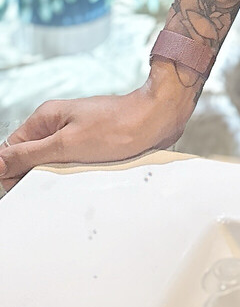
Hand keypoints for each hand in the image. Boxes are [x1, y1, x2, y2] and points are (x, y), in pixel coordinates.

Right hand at [0, 80, 193, 193]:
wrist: (157, 119)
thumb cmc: (118, 127)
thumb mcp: (66, 144)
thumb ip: (29, 154)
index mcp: (46, 118)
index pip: (11, 150)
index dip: (11, 172)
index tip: (18, 189)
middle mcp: (58, 124)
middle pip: (30, 158)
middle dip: (33, 176)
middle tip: (47, 187)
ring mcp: (75, 134)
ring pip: (51, 164)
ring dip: (55, 177)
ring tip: (68, 181)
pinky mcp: (91, 144)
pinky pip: (72, 164)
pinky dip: (72, 175)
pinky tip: (81, 181)